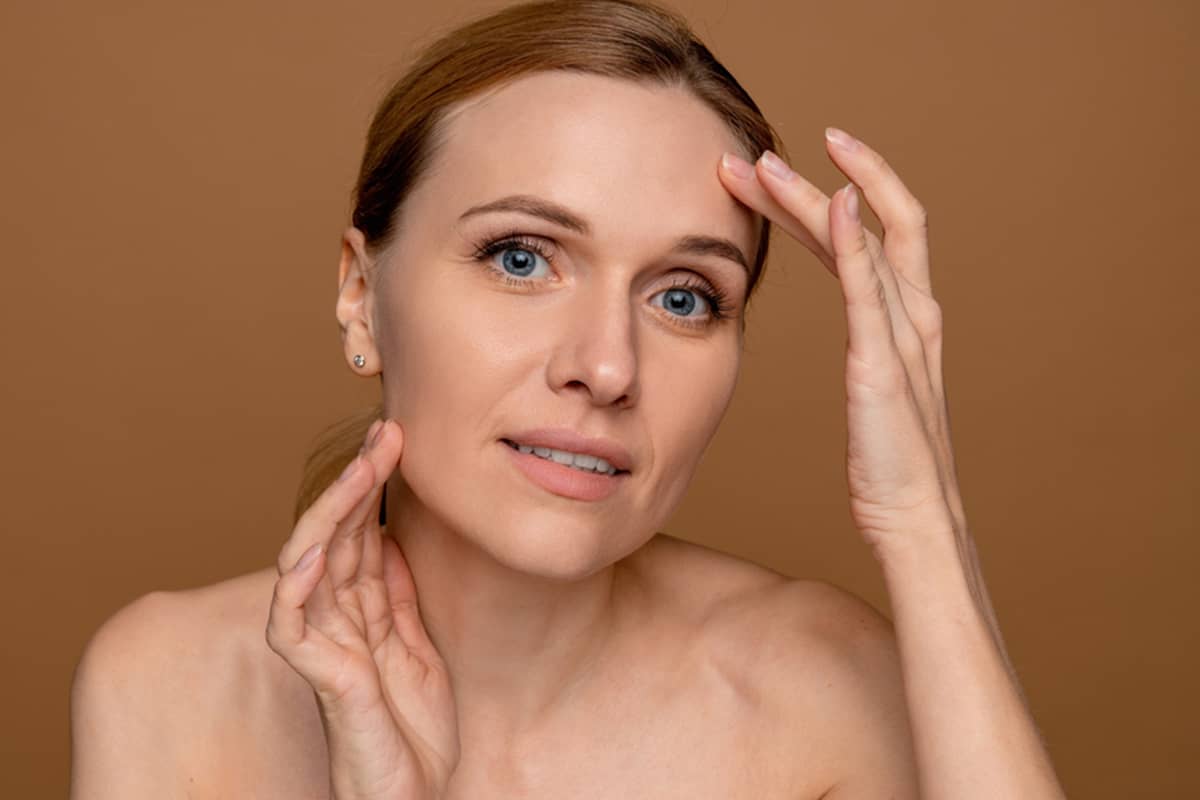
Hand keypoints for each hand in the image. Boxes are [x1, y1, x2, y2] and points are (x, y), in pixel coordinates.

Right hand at [266, 419, 460, 799]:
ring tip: (361, 467)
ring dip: (333, 512)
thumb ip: (397, 595)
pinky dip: (298, 584)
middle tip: (387, 432)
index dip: (373, 482)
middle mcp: (337, 618)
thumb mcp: (417, 645)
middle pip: (335, 535)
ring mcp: (324, 644)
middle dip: (358, 480)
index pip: (360, 531)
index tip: (396, 435)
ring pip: (310, 563)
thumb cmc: (412, 729)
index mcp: (362, 608)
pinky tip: (316, 547)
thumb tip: (394, 536)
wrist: (415, 795)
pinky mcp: (320, 676)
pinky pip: (293, 624)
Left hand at [718, 129, 964, 548]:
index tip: (770, 174)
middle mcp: (913, 313)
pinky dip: (854, 240)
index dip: (824, 195)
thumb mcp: (875, 392)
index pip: (866, 233)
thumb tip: (851, 338)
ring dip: (811, 196)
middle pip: (864, 221)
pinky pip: (870, 288)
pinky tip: (834, 200)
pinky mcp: (886, 362)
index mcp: (908, 319)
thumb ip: (867, 351)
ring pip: (860, 240)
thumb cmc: (890, 465)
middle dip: (805, 182)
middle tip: (747, 156)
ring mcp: (904, 333)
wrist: (916, 519)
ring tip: (761, 165)